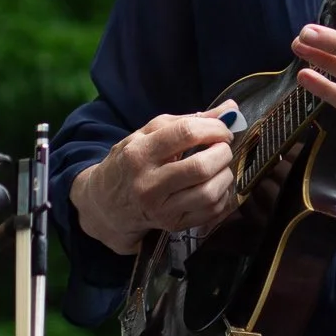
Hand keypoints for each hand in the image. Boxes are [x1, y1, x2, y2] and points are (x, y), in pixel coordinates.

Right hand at [70, 104, 239, 254]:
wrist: (104, 203)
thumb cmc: (130, 161)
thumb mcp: (148, 133)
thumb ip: (188, 120)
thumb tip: (230, 109)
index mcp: (139, 153)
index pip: (186, 133)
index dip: (213, 128)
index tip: (222, 129)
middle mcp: (148, 183)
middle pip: (200, 167)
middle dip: (222, 153)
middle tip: (223, 148)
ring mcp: (160, 209)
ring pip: (208, 193)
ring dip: (225, 175)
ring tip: (220, 167)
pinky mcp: (172, 225)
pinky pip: (210, 212)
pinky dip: (223, 196)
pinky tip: (216, 185)